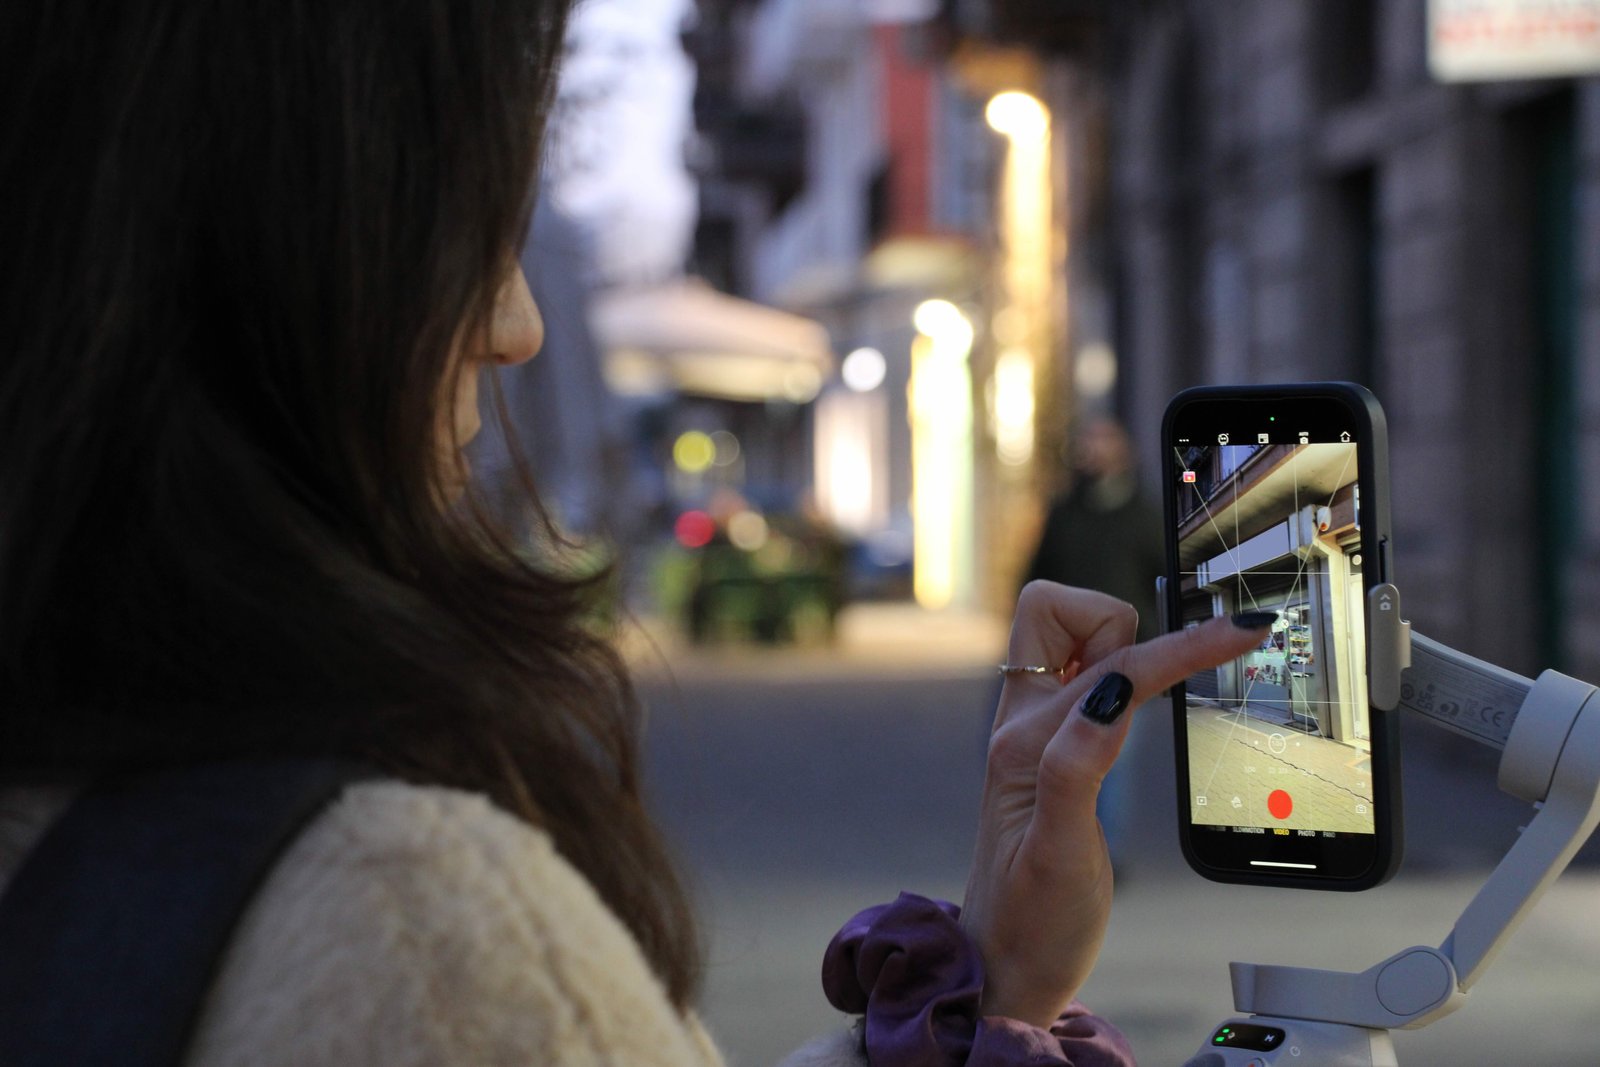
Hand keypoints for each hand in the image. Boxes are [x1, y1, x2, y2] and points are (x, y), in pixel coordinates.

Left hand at [961, 581, 1272, 1026]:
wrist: (1004, 971)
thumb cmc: (1031, 926)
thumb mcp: (1060, 856)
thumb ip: (1077, 767)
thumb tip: (1108, 692)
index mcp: (1023, 742)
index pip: (1111, 666)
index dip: (1178, 644)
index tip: (1240, 630)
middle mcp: (1022, 725)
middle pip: (1062, 613)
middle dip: (1120, 628)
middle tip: (1149, 695)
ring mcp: (1036, 733)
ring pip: (1076, 641)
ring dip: (1122, 653)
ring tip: (1143, 714)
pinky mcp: (1053, 750)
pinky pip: (1086, 680)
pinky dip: (1124, 676)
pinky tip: (1141, 707)